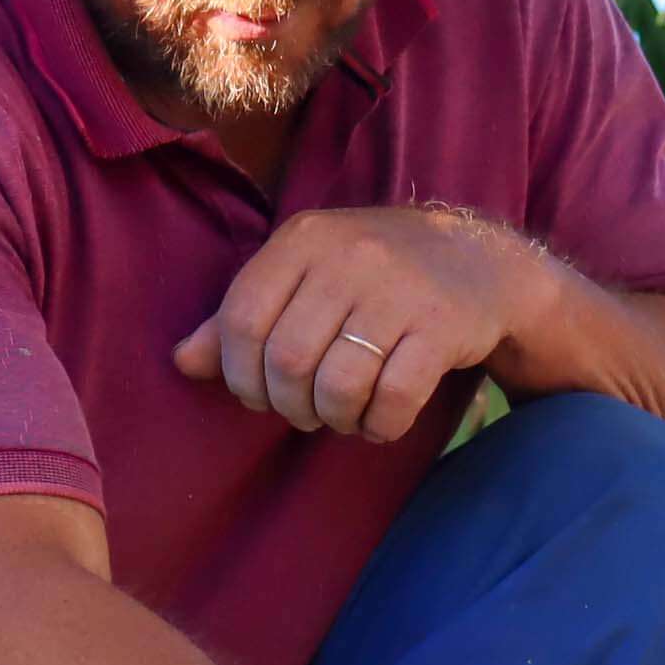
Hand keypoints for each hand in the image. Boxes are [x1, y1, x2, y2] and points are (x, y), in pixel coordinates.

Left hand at [171, 205, 553, 439]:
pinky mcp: (443, 326)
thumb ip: (241, 316)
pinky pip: (394, 398)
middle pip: (287, 361)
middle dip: (290, 405)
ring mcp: (399, 290)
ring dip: (335, 418)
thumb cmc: (374, 278)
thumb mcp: (306, 277)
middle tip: (308, 410)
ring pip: (338, 385)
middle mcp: (350, 256)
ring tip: (345, 414)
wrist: (483, 262)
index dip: (240, 373)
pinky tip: (383, 419)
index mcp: (304, 239)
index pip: (241, 318)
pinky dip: (380, 425)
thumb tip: (182, 361)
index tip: (260, 393)